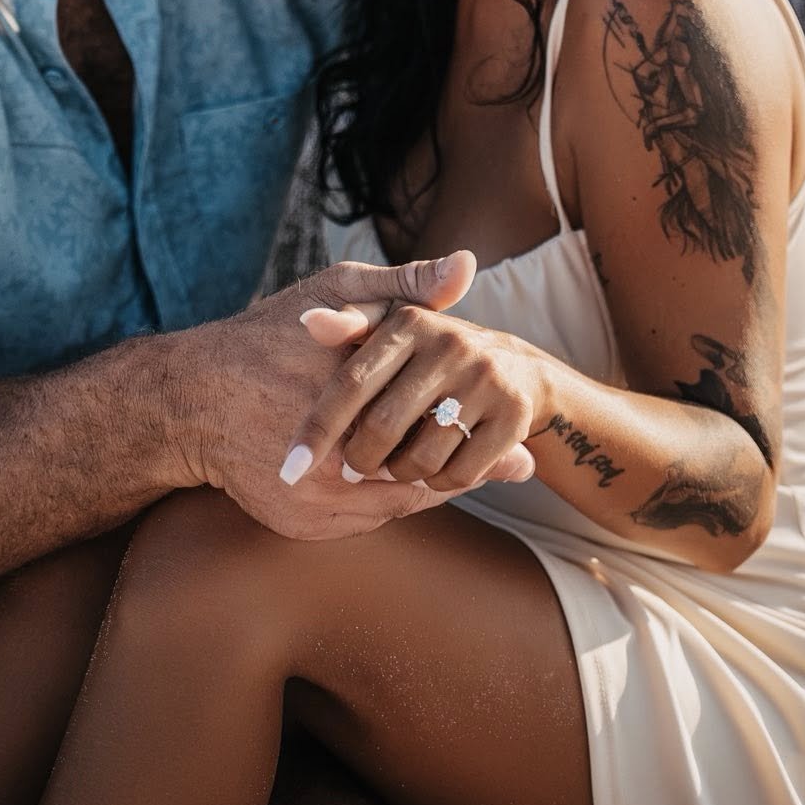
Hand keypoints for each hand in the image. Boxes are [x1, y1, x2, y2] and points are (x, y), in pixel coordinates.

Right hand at [179, 254, 489, 541]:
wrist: (191, 399)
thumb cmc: (268, 334)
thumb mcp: (336, 290)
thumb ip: (404, 284)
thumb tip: (467, 266)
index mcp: (353, 395)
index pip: (437, 422)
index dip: (479, 427)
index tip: (524, 437)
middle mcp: (337, 456)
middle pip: (426, 471)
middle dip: (468, 465)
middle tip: (517, 464)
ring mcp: (318, 499)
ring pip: (400, 502)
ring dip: (433, 487)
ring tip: (472, 473)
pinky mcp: (303, 523)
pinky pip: (368, 518)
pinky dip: (391, 501)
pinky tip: (410, 482)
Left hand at [282, 257, 539, 492]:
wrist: (515, 366)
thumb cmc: (429, 353)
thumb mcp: (391, 330)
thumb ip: (348, 327)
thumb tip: (307, 320)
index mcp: (409, 321)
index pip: (350, 384)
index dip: (317, 430)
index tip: (289, 469)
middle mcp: (450, 344)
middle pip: (381, 428)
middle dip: (359, 460)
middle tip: (353, 468)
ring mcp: (485, 378)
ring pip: (420, 458)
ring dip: (400, 474)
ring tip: (398, 463)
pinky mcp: (513, 413)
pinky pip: (458, 474)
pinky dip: (438, 484)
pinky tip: (435, 469)